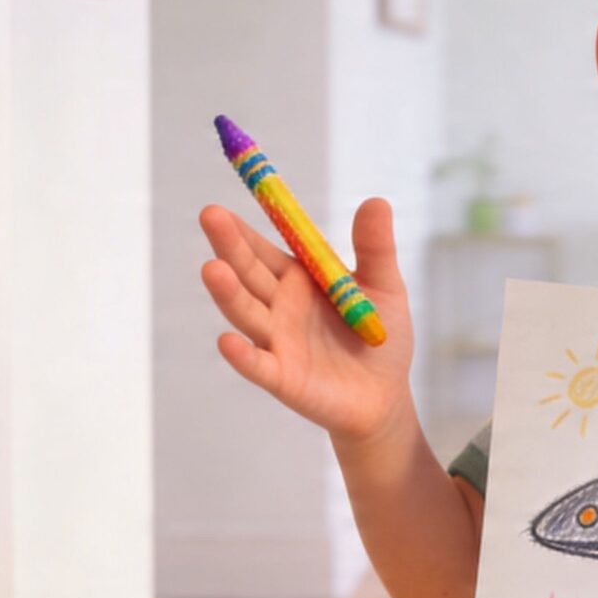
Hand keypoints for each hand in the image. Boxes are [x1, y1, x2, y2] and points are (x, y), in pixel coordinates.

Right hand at [199, 198, 415, 443]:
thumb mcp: (384, 286)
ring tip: (211, 268)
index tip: (222, 205)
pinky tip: (227, 341)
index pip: (263, 249)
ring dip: (228, 293)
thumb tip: (376, 200)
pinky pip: (259, 366)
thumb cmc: (380, 337)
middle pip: (248, 273)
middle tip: (210, 216)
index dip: (244, 228)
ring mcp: (277, 342)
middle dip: (229, 246)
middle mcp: (279, 307)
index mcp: (298, 280)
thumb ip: (375, 247)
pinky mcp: (284, 378)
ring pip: (247, 313)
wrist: (386, 396)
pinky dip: (242, 356)